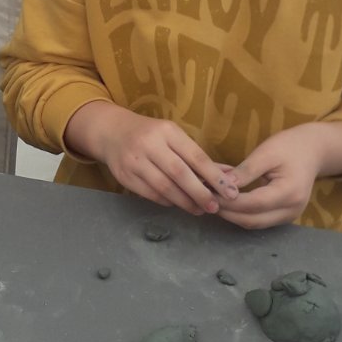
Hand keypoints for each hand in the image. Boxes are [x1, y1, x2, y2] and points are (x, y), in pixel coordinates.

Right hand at [66, 102, 239, 214]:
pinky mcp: (124, 176)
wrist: (111, 132)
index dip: (215, 176)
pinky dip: (167, 201)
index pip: (195, 156)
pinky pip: (150, 194)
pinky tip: (178, 204)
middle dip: (200, 193)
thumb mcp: (174, 137)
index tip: (230, 191)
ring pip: (164, 187)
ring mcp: (134, 161)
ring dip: (185, 202)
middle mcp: (149, 144)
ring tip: (199, 209)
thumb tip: (229, 176)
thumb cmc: (151, 135)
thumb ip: (199, 157)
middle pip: (179, 173)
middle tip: (214, 207)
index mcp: (167, 131)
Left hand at [218, 121, 341, 229]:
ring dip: (232, 216)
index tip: (208, 193)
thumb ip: (245, 171)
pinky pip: (259, 220)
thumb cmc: (290, 147)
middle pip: (252, 220)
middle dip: (227, 212)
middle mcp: (291, 210)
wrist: (313, 151)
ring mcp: (289, 216)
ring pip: (254, 224)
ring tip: (212, 201)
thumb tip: (222, 185)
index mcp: (289, 192)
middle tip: (205, 199)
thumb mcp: (266, 153)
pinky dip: (241, 214)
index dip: (229, 202)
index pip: (253, 204)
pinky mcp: (283, 216)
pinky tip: (226, 202)